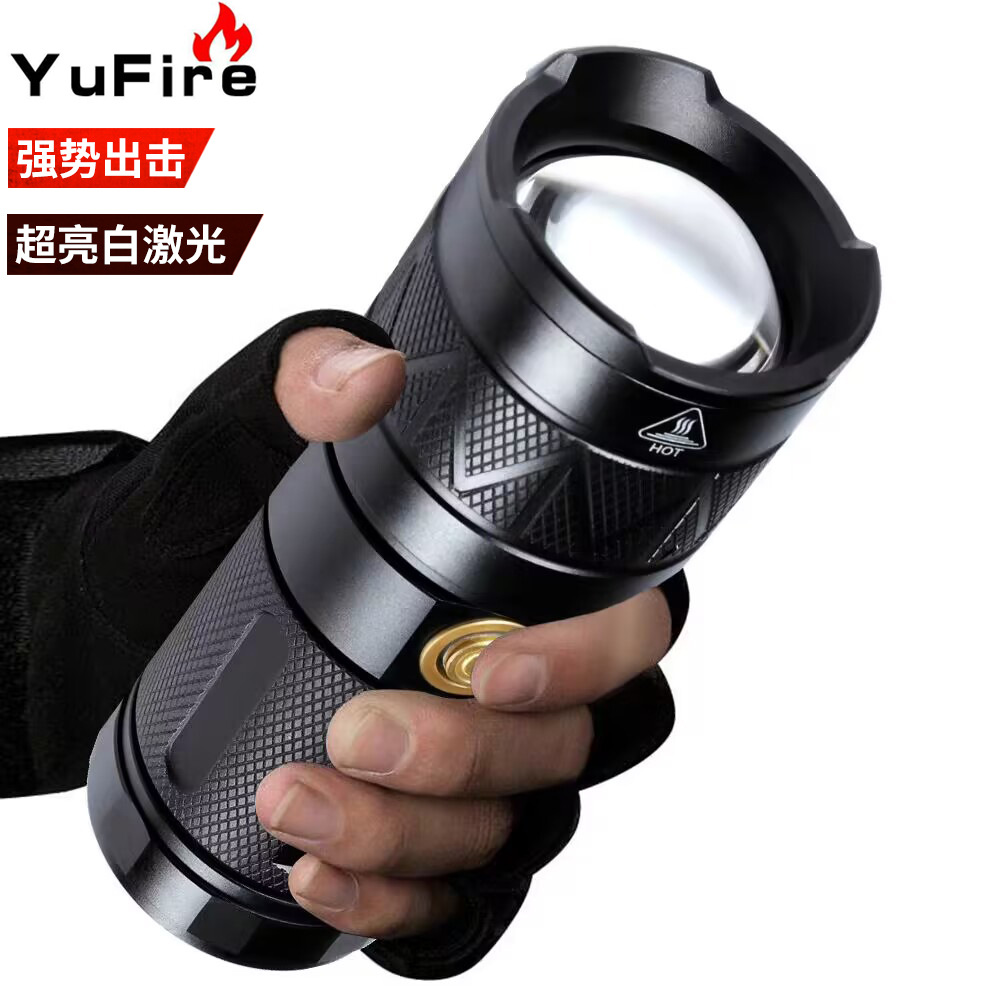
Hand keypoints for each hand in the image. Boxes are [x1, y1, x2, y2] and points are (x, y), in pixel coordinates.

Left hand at [255, 325, 675, 939]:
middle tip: (360, 729)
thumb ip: (307, 380)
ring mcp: (479, 772)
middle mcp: (524, 684)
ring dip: (416, 836)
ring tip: (299, 802)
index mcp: (522, 578)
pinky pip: (456, 903)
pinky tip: (319, 874)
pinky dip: (398, 905)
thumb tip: (366, 373)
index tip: (493, 671)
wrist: (123, 603)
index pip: (630, 627)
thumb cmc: (204, 514)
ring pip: (515, 834)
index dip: (591, 660)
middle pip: (576, 749)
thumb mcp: (247, 433)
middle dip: (475, 757)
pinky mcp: (421, 838)